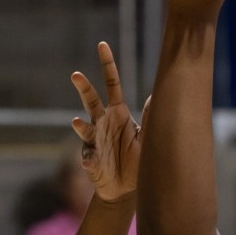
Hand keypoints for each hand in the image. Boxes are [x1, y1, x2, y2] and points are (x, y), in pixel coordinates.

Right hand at [70, 42, 147, 202]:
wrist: (126, 189)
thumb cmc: (137, 160)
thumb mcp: (149, 137)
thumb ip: (152, 118)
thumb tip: (159, 94)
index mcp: (118, 113)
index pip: (112, 84)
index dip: (107, 65)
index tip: (102, 45)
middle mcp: (103, 122)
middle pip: (91, 100)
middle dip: (83, 88)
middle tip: (76, 75)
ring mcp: (94, 140)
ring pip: (83, 126)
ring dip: (79, 125)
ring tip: (76, 122)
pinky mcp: (90, 159)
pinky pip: (87, 156)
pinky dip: (90, 159)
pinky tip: (93, 162)